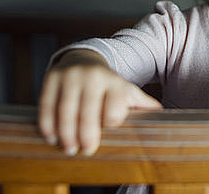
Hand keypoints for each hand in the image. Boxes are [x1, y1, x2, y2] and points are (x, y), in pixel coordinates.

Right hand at [38, 49, 162, 155]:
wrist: (83, 58)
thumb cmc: (108, 84)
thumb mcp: (127, 91)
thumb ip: (142, 104)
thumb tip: (161, 115)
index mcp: (115, 82)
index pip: (114, 110)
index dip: (110, 123)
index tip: (107, 132)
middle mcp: (93, 76)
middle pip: (89, 112)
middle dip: (87, 135)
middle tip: (85, 151)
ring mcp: (71, 75)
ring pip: (66, 110)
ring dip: (66, 133)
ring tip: (68, 147)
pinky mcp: (52, 77)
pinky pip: (47, 104)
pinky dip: (48, 123)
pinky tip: (51, 136)